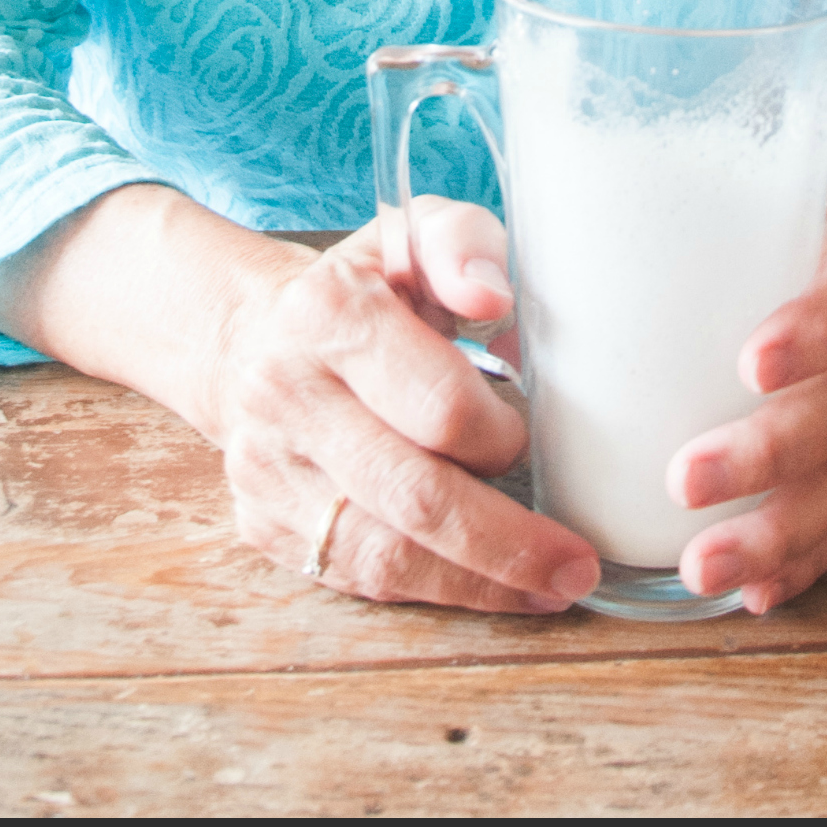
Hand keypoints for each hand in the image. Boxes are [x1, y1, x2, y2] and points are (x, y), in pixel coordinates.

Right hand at [207, 198, 602, 614]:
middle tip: (575, 561)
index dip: (498, 433)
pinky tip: (484, 585)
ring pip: (385, 555)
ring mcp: (268, 468)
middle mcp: (285, 393)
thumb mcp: (413, 238)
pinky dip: (431, 588)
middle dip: (507, 538)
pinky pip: (358, 577)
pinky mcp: (264, 523)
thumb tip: (492, 296)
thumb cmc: (363, 290)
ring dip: (478, 582)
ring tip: (546, 586)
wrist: (252, 337)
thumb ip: (463, 245)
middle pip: (414, 493)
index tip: (527, 435)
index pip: (436, 402)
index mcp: (327, 312)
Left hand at [666, 220, 826, 615]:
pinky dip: (797, 564)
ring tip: (703, 568)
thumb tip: (507, 308)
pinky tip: (752, 592)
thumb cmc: (771, 260)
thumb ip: (653, 258)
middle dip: (765, 454)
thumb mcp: (739, 233)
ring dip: (773, 534)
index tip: (751, 365)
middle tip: (686, 481)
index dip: (812, 333)